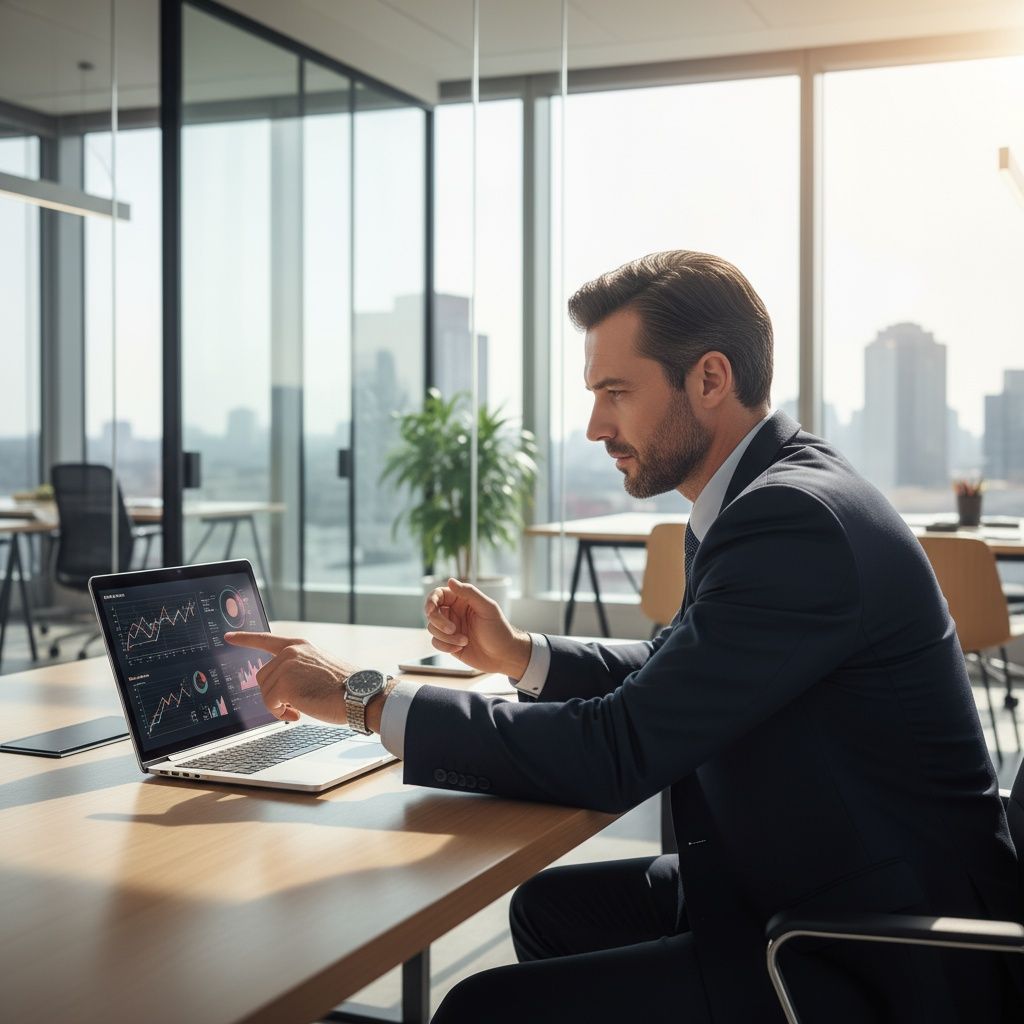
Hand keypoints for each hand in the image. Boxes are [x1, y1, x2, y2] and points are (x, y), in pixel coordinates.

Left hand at [224, 631, 356, 724]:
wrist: (358, 694)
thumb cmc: (345, 687)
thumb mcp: (319, 668)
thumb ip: (298, 669)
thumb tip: (281, 688)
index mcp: (300, 646)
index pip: (266, 639)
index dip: (245, 639)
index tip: (229, 637)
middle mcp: (290, 652)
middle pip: (262, 677)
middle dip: (274, 694)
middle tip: (294, 705)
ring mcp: (286, 666)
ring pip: (265, 693)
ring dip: (279, 706)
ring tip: (300, 709)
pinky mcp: (283, 684)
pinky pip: (270, 705)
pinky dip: (280, 714)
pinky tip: (297, 714)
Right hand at [423, 578, 531, 678]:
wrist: (503, 656)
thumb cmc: (499, 630)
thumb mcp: (487, 608)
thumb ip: (469, 593)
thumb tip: (450, 581)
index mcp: (462, 600)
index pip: (439, 595)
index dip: (431, 601)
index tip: (431, 610)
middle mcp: (454, 613)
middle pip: (432, 612)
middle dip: (439, 622)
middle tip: (453, 629)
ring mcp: (450, 628)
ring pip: (432, 628)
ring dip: (446, 637)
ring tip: (465, 641)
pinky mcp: (449, 643)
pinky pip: (436, 642)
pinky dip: (446, 646)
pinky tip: (460, 648)